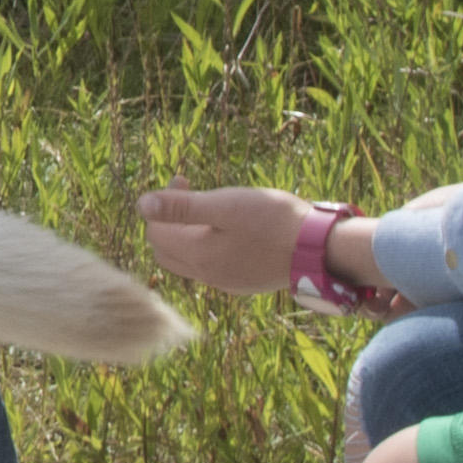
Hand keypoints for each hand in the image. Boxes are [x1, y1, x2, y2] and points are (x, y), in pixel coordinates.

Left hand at [140, 185, 333, 297]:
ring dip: (188, 233)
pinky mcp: (245, 282)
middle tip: (189, 191)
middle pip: (167, 250)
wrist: (321, 249)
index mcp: (198, 256)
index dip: (160, 205)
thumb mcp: (225, 205)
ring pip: (189, 260)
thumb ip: (181, 206)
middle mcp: (207, 275)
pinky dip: (207, 246)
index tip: (182, 180)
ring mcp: (227, 281)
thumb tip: (141, 204)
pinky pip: (211, 266)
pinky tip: (229, 229)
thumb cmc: (274, 220)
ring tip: (210, 207)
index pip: (156, 234)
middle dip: (169, 221)